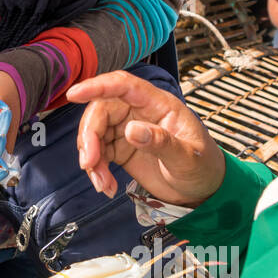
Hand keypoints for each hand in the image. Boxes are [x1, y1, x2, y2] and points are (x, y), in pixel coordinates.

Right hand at [67, 70, 223, 207]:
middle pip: (101, 111)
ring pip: (95, 133)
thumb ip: (162, 143)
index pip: (124, 86)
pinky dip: (96, 170)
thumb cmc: (203, 167)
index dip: (98, 86)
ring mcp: (129, 130)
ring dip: (91, 159)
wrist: (203, 191)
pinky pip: (98, 153)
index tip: (74, 94)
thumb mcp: (188, 158)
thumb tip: (132, 130)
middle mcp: (140, 113)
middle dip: (89, 137)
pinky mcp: (121, 149)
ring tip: (102, 184)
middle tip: (89, 164)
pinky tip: (106, 186)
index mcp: (158, 105)